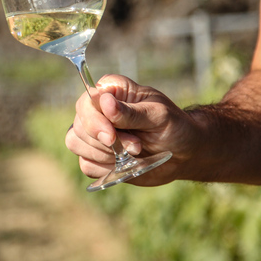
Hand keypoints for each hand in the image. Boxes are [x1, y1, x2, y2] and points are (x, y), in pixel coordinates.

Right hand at [65, 74, 197, 186]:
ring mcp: (94, 134)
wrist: (184, 153)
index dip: (94, 120)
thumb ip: (130, 112)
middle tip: (136, 147)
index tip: (112, 136)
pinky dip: (104, 168)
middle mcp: (98, 111)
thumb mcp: (158, 115)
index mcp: (111, 92)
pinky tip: (124, 164)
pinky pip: (86, 164)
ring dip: (104, 155)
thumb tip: (104, 102)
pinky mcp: (96, 156)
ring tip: (134, 154)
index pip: (86, 101)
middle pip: (78, 125)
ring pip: (76, 144)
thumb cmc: (174, 126)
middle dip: (105, 142)